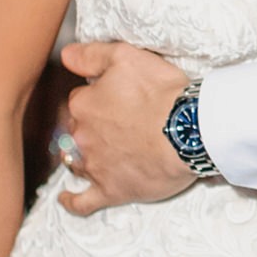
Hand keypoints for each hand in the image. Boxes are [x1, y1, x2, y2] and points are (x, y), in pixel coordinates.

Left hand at [58, 41, 196, 215]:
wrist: (190, 130)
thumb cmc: (163, 93)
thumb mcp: (128, 57)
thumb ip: (92, 55)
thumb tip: (66, 55)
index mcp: (84, 104)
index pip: (80, 100)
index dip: (98, 97)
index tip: (117, 97)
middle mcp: (82, 136)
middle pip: (76, 130)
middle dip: (90, 126)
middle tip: (116, 122)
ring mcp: (95, 166)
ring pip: (76, 161)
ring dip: (82, 156)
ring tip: (97, 152)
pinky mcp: (111, 190)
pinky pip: (83, 201)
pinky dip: (72, 200)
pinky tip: (67, 197)